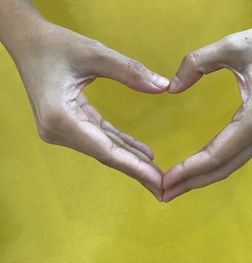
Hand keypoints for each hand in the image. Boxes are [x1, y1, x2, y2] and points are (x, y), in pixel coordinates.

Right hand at [7, 20, 168, 199]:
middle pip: (106, 154)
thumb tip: (162, 86)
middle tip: (162, 187)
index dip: (133, 166)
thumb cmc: (55, 44)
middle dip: (136, 170)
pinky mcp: (69, 123)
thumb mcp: (94, 53)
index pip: (105, 150)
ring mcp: (62, 129)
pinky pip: (101, 137)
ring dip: (131, 159)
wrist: (27, 41)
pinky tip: (142, 153)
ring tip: (157, 174)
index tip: (157, 181)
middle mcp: (58, 130)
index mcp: (60, 117)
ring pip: (105, 148)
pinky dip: (122, 144)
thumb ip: (129, 71)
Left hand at [162, 8, 251, 200]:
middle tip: (164, 193)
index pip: (218, 153)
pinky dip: (214, 166)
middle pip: (224, 167)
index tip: (166, 179)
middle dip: (193, 182)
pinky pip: (236, 155)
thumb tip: (171, 88)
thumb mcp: (229, 45)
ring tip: (176, 186)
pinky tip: (197, 169)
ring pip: (231, 165)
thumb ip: (195, 63)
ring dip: (203, 178)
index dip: (190, 169)